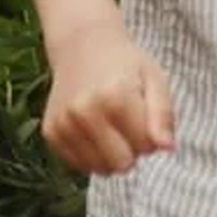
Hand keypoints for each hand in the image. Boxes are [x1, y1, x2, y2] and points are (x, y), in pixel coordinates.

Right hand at [40, 20, 174, 174]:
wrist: (81, 46)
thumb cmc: (125, 64)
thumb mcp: (154, 79)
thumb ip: (163, 114)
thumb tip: (166, 148)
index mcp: (114, 98)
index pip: (145, 147)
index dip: (151, 136)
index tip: (144, 116)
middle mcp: (83, 112)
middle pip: (122, 164)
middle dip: (133, 150)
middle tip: (129, 124)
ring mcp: (63, 124)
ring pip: (100, 169)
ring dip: (112, 155)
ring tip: (111, 126)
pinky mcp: (50, 133)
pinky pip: (80, 166)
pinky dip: (92, 155)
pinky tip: (94, 131)